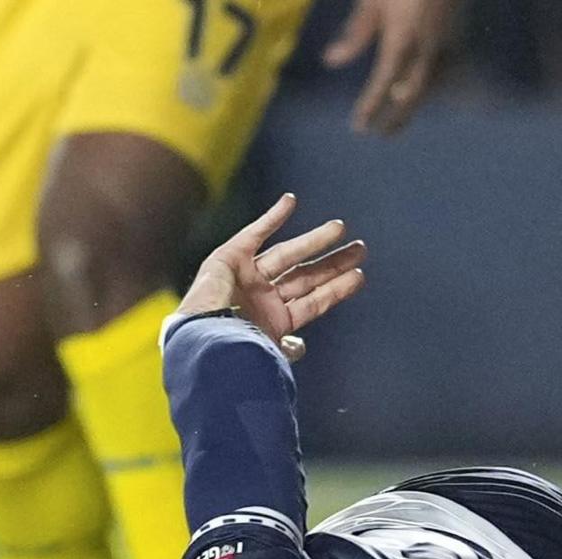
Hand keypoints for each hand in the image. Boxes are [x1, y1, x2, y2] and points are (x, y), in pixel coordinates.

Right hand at [175, 194, 366, 362]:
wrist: (200, 342)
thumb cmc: (233, 353)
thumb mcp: (267, 354)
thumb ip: (285, 349)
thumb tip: (299, 346)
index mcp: (274, 322)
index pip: (314, 301)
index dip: (337, 289)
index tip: (360, 276)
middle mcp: (262, 298)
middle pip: (307, 276)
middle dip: (334, 263)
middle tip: (361, 249)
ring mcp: (247, 278)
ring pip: (289, 255)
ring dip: (315, 241)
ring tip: (341, 228)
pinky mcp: (229, 258)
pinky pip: (255, 233)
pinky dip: (272, 217)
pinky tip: (291, 200)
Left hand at [323, 0, 456, 134]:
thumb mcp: (371, 3)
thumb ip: (355, 35)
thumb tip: (332, 62)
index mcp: (401, 39)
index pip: (382, 83)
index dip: (370, 107)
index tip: (359, 126)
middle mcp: (425, 49)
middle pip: (411, 94)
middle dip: (396, 117)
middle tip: (381, 134)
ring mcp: (444, 46)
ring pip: (430, 87)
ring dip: (413, 106)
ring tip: (397, 121)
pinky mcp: (455, 41)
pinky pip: (443, 74)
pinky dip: (430, 89)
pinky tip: (416, 96)